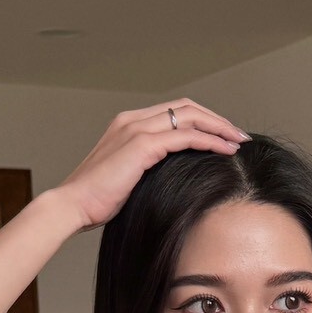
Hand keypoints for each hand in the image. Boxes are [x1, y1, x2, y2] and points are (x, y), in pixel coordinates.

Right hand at [53, 101, 250, 231]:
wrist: (73, 205)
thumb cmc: (96, 201)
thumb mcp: (125, 179)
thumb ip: (145, 169)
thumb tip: (170, 179)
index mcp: (127, 124)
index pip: (174, 111)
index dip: (202, 120)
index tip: (222, 136)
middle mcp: (133, 120)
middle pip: (186, 107)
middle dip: (216, 119)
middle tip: (238, 136)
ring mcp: (137, 129)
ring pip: (190, 117)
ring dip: (219, 127)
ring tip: (238, 141)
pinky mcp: (142, 145)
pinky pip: (186, 137)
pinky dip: (210, 141)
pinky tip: (225, 151)